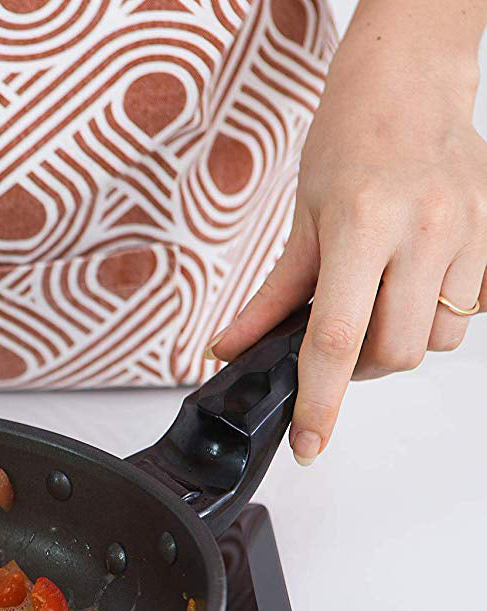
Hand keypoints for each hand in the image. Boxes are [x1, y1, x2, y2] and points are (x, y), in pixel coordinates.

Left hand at [210, 0, 486, 464]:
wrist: (411, 81)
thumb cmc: (351, 138)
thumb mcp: (300, 218)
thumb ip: (272, 295)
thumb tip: (231, 348)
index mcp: (364, 227)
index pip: (338, 340)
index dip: (321, 403)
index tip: (311, 444)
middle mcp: (423, 233)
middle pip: (396, 353)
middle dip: (360, 370)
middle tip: (335, 346)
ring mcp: (466, 236)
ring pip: (436, 340)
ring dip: (398, 343)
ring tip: (374, 304)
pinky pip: (466, 312)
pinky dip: (431, 316)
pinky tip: (408, 284)